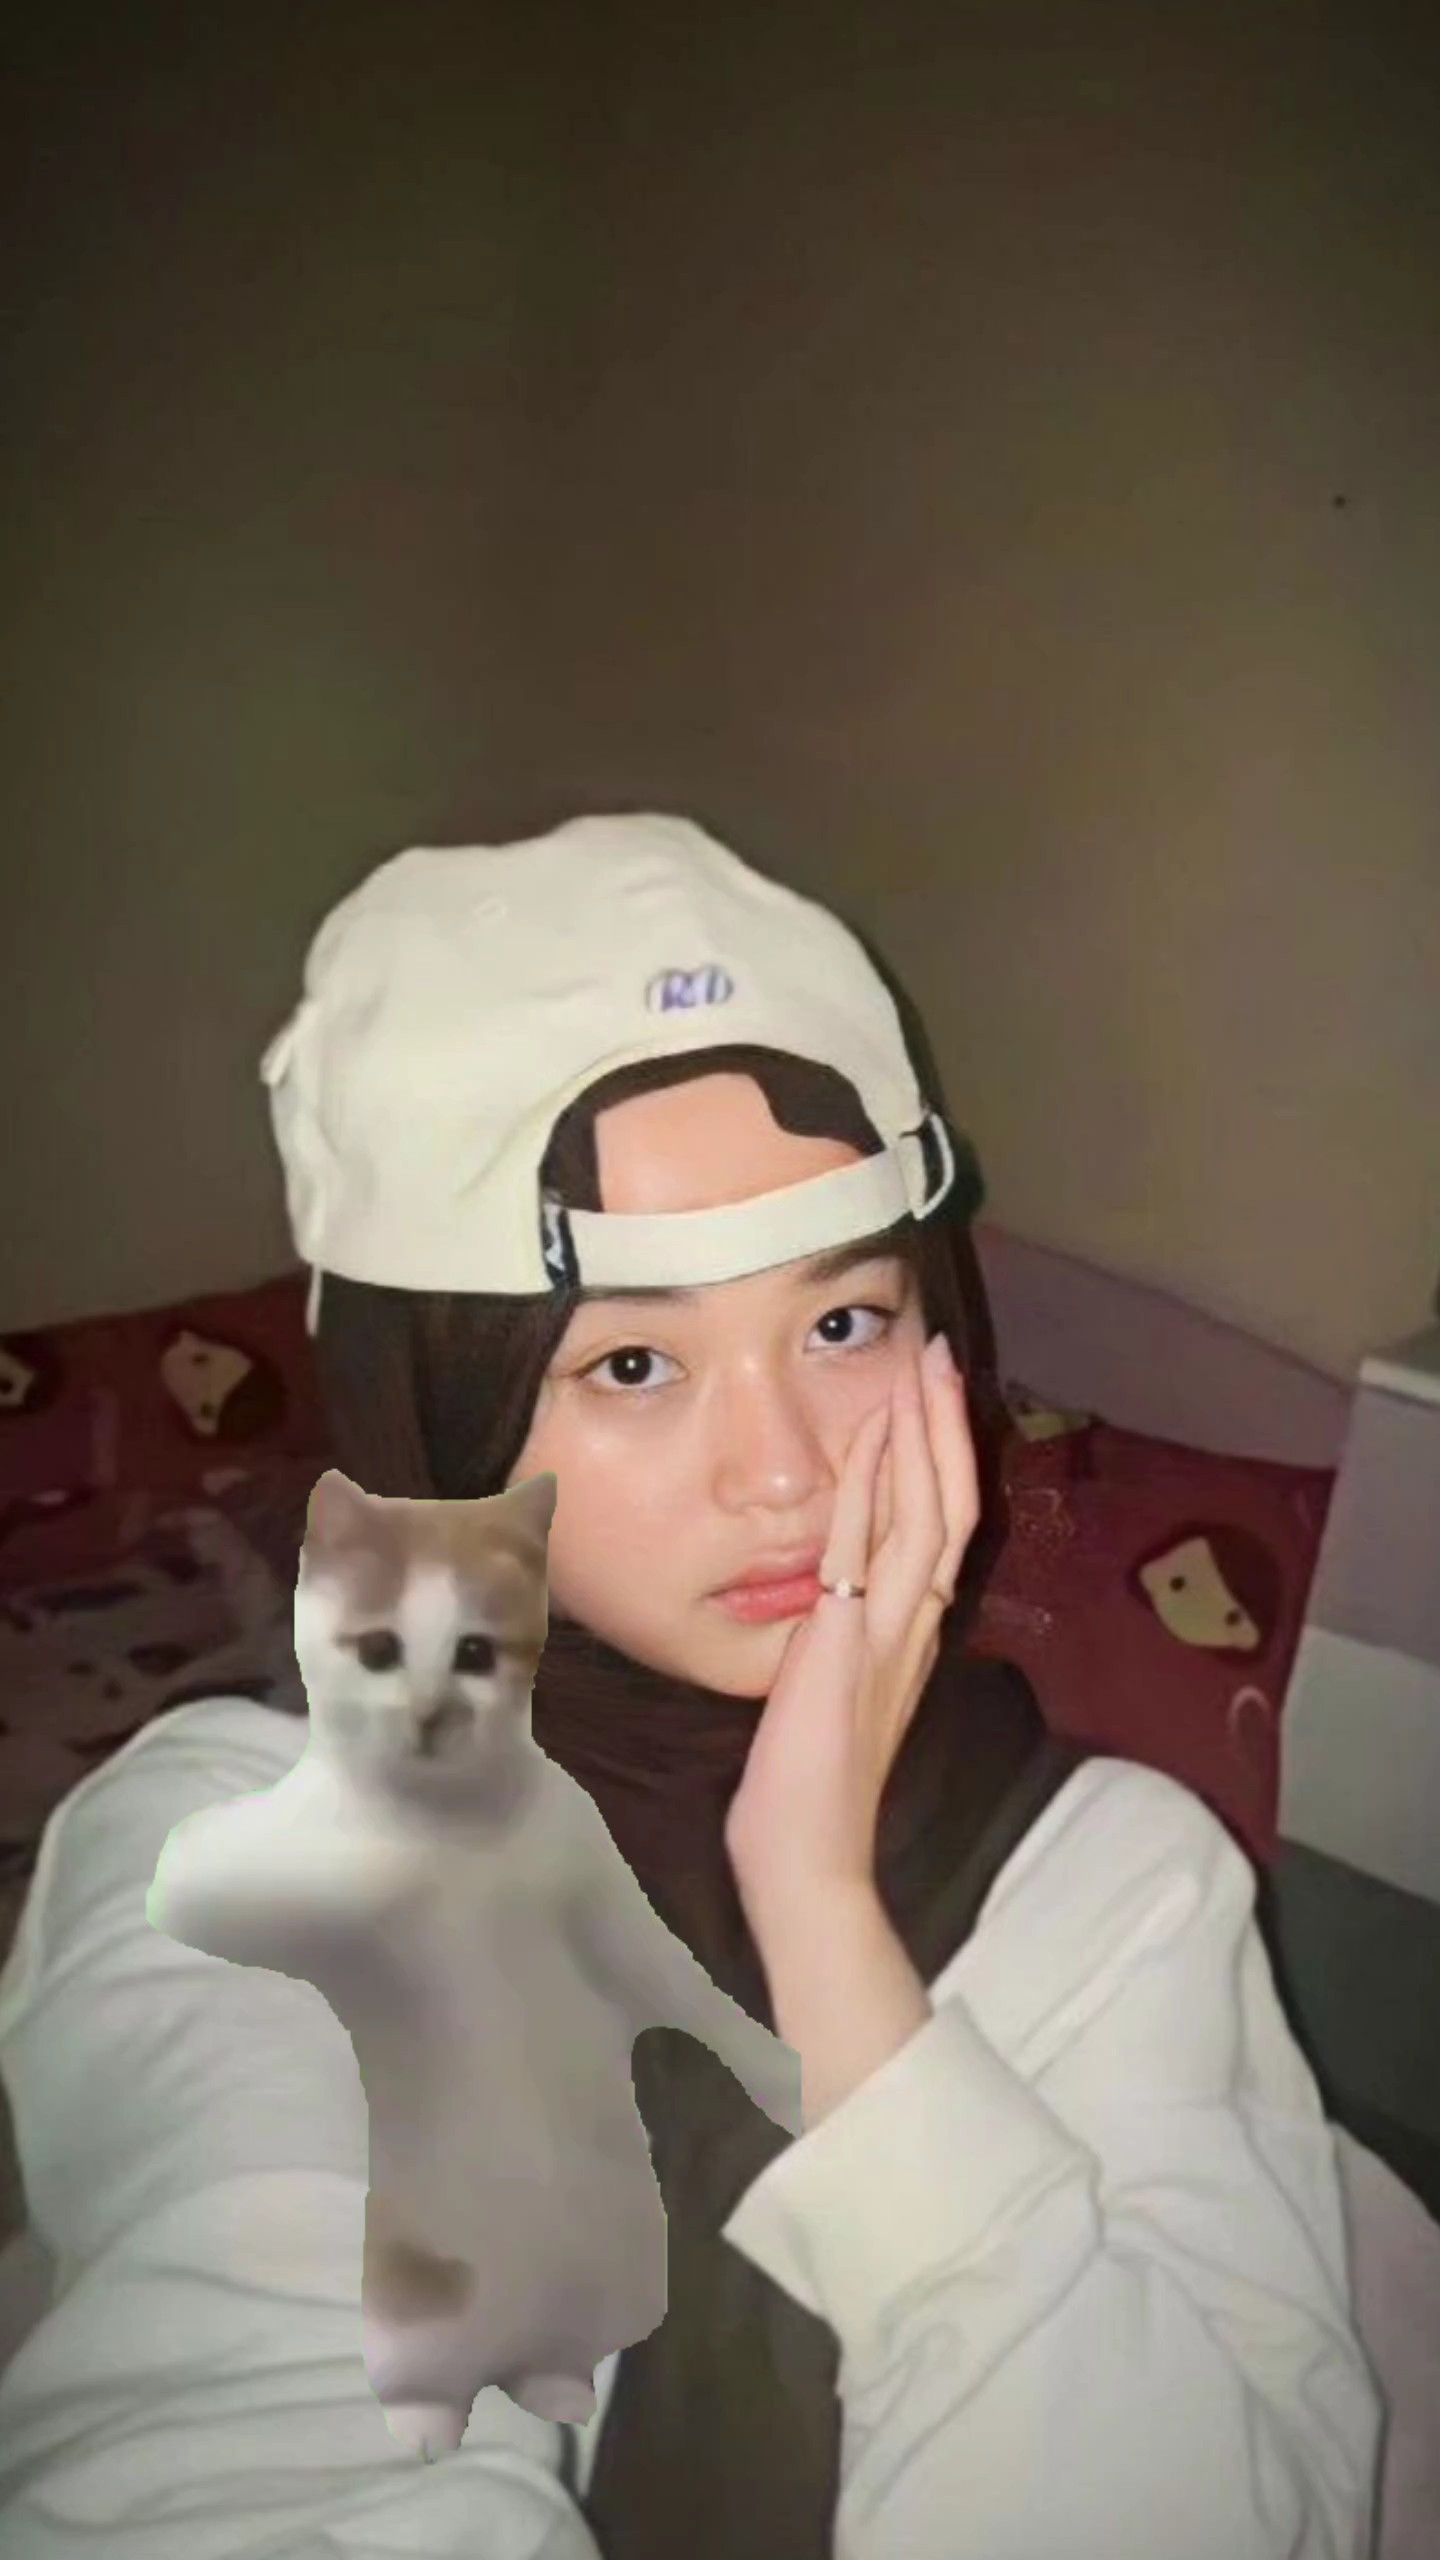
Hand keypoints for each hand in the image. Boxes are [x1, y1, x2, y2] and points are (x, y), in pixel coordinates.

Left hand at [723, 1332, 978, 1917]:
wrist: (808, 1851)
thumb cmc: (810, 1783)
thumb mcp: (836, 1685)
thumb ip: (847, 1635)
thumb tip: (837, 1587)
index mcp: (913, 1631)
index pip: (943, 1523)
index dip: (945, 1454)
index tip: (933, 1393)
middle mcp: (915, 1622)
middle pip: (949, 1500)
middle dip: (944, 1421)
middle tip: (939, 1350)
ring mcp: (887, 1629)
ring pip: (925, 1511)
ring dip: (922, 1432)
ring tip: (919, 1365)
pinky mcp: (846, 1639)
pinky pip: (864, 1544)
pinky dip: (871, 1482)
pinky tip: (868, 1433)